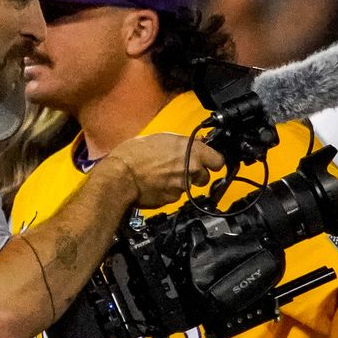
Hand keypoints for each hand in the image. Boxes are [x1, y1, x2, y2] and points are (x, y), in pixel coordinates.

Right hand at [106, 134, 224, 207]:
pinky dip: (168, 191)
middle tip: (181, 169)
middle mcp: (192, 169)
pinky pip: (176, 195)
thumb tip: (197, 141)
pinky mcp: (173, 199)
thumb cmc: (134, 154)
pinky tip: (156, 184)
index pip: (219, 160)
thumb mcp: (160, 138)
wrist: (118, 177)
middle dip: (197, 174)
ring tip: (163, 176)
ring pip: (190, 186)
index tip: (208, 162)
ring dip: (181, 183)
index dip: (213, 161)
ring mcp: (183, 186)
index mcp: (192, 151)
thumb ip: (183, 142)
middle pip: (206, 176)